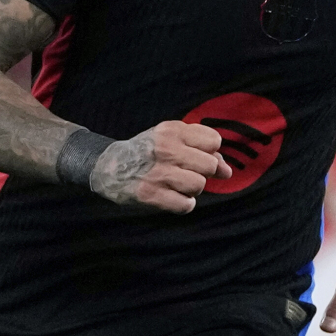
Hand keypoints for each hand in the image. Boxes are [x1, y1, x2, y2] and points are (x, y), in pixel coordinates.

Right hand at [90, 121, 226, 213]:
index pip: (214, 141)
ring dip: (192, 190)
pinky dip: (183, 204)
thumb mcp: (171, 139)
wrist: (108, 166)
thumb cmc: (147, 152)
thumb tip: (227, 170)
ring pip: (199, 185)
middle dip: (202, 172)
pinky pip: (186, 205)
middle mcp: (165, 149)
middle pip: (210, 166)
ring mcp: (158, 172)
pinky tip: (171, 197)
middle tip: (185, 172)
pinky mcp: (150, 194)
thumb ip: (202, 149)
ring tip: (176, 184)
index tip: (195, 155)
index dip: (209, 152)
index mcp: (172, 130)